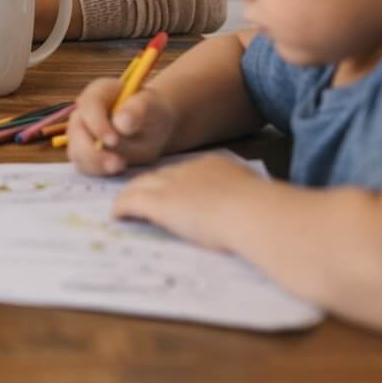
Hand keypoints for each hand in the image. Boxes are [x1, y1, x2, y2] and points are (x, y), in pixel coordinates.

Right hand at [66, 79, 175, 174]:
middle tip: (118, 163)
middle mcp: (84, 111)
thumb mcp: (151, 107)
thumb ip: (137, 111)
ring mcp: (80, 132)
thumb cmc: (151, 113)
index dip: (97, 123)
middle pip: (76, 130)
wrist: (152, 127)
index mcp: (99, 92)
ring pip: (76, 150)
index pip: (88, 104)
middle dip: (93, 151)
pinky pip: (83, 163)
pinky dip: (97, 170)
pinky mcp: (83, 151)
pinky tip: (116, 170)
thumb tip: (121, 123)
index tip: (113, 140)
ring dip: (95, 163)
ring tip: (120, 167)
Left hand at [112, 154, 263, 250]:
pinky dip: (122, 208)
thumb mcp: (255, 198)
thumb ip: (244, 200)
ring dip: (132, 196)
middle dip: (149, 187)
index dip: (174, 183)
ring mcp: (172, 185)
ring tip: (124, 207)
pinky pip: (131, 202)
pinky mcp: (159, 203)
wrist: (254, 213)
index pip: (185, 172)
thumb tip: (252, 212)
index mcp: (214, 166)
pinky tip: (117, 216)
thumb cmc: (264, 211)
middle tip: (139, 198)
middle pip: (160, 175)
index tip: (171, 193)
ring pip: (141, 185)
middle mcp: (189, 170)